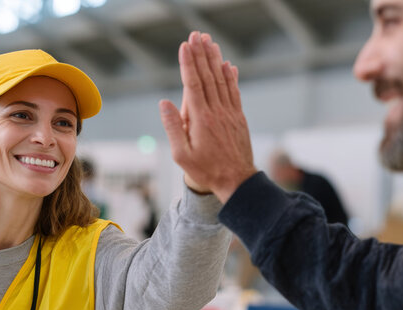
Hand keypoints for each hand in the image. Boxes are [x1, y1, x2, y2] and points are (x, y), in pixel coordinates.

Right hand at [160, 32, 256, 202]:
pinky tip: (228, 65)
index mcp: (200, 119)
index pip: (192, 84)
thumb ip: (172, 127)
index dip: (188, 63)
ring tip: (210, 43)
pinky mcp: (238, 118)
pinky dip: (230, 77)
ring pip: (222, 81)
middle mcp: (217, 112)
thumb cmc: (206, 170)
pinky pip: (234, 92)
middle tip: (197, 35)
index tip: (185, 46)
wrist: (237, 181)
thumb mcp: (181, 154)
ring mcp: (230, 113)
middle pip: (208, 77)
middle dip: (201, 54)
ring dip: (215, 60)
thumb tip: (164, 103)